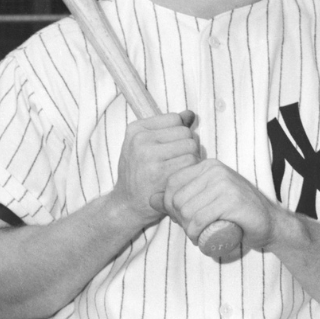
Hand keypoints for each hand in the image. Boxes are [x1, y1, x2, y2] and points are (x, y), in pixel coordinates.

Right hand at [111, 110, 199, 227]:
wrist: (127, 204)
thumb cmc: (140, 173)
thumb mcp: (146, 145)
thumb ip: (169, 128)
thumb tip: (190, 114)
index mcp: (136, 129)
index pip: (175, 119)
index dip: (179, 134)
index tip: (170, 148)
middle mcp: (140, 140)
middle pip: (186, 132)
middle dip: (187, 147)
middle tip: (176, 162)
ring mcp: (149, 156)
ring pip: (191, 146)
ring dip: (192, 159)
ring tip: (178, 170)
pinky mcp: (160, 172)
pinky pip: (191, 163)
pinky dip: (191, 171)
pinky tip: (180, 179)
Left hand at [163, 159, 281, 250]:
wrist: (269, 223)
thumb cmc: (235, 213)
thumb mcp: (205, 199)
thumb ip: (179, 196)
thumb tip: (150, 199)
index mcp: (207, 165)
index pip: (171, 184)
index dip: (169, 206)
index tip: (181, 219)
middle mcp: (215, 170)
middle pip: (177, 199)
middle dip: (179, 220)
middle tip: (192, 230)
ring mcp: (225, 184)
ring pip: (187, 211)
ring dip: (188, 230)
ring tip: (199, 234)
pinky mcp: (232, 201)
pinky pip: (200, 219)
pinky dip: (196, 233)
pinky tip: (202, 238)